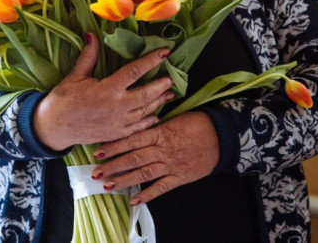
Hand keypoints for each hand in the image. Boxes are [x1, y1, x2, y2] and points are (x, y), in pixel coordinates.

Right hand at [33, 33, 174, 150]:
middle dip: (161, 85)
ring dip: (159, 102)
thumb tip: (92, 34)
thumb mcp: (75, 75)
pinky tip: (156, 115)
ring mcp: (118, 123)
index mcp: (107, 89)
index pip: (134, 72)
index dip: (151, 61)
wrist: (54, 127)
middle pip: (146, 95)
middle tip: (172, 78)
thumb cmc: (63, 100)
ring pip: (145, 112)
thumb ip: (89, 56)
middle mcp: (116, 107)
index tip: (164, 53)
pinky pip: (138, 128)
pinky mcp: (116, 134)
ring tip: (169, 93)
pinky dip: (149, 121)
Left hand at [89, 112, 218, 204]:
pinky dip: (147, 194)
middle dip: (113, 165)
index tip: (99, 150)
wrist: (221, 137)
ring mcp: (171, 165)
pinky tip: (134, 199)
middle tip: (96, 171)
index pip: (132, 140)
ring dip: (124, 180)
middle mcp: (163, 150)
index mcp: (160, 133)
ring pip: (143, 174)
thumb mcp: (174, 118)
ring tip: (108, 185)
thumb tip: (137, 122)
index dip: (114, 146)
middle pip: (133, 158)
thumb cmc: (198, 124)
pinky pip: (161, 188)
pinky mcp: (180, 177)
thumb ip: (155, 125)